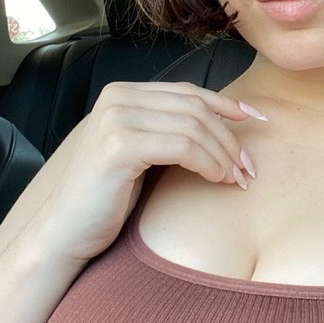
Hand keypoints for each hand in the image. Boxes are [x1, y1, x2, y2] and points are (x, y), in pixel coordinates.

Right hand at [37, 81, 264, 265]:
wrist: (66, 230)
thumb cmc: (108, 196)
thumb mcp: (143, 151)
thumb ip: (169, 128)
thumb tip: (225, 120)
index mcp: (122, 93)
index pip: (188, 91)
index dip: (226, 104)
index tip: (257, 120)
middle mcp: (117, 97)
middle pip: (195, 108)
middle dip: (229, 137)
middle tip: (247, 168)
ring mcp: (116, 119)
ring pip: (193, 127)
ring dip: (222, 154)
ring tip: (234, 178)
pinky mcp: (119, 146)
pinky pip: (183, 146)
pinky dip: (208, 162)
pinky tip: (216, 179)